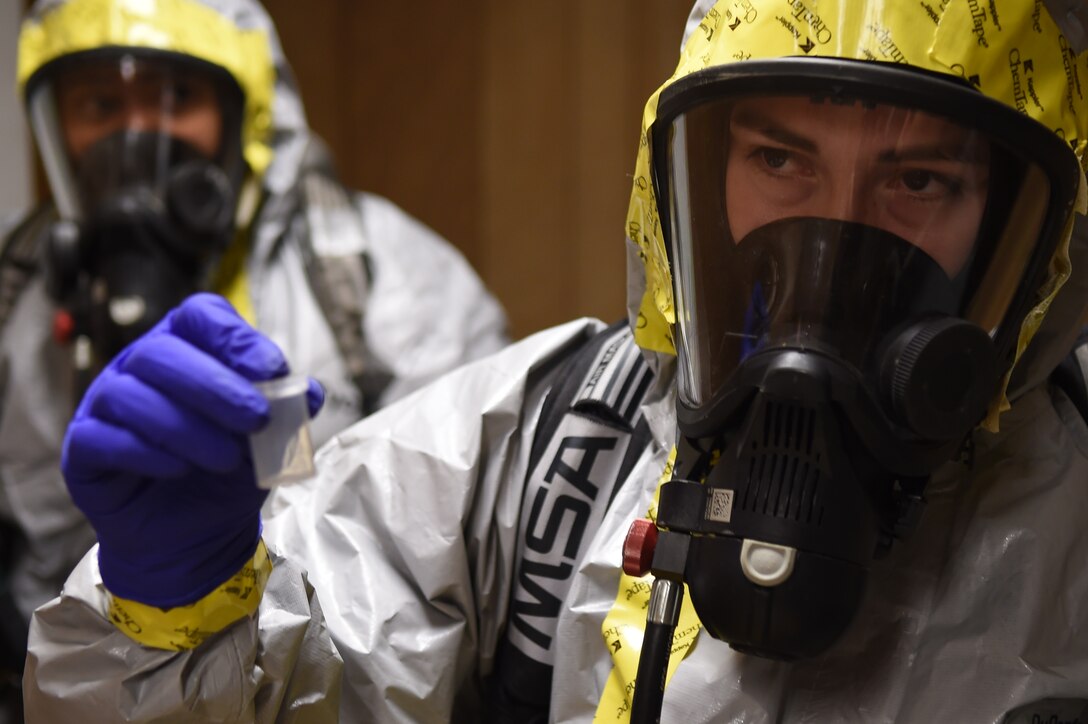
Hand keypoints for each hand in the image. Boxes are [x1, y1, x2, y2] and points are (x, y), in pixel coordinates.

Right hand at [62, 293, 323, 606]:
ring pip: (132, 394)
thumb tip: (310, 393)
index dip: (236, 337)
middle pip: (162, 351)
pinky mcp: (84, 448)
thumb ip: (289, 412)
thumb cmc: (229, 471)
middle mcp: (140, 366)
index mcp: (187, 348)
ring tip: (227, 459)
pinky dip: (149, 453)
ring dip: (188, 427)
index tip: (273, 371)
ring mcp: (106, 404)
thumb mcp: (271, 440)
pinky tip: (180, 470)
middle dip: (216, 386)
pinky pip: (104, 438)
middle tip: (256, 419)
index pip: (201, 315)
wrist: (198, 535)